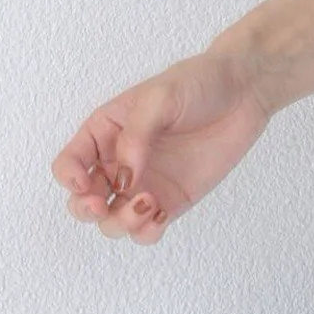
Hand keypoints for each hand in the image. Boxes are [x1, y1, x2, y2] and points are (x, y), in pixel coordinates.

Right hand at [50, 50, 271, 245]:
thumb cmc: (199, 81)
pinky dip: (146, 232)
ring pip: (112, 221)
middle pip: (83, 201)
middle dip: (86, 210)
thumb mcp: (160, 97)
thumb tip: (124, 179)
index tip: (86, 182)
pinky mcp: (172, 199)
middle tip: (103, 205)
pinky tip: (160, 216)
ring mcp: (145, 184)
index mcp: (106, 132)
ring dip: (119, 223)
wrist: (245, 89)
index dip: (69, 179)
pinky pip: (147, 229)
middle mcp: (120, 162)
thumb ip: (136, 136)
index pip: (69, 164)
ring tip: (148, 204)